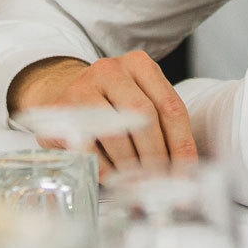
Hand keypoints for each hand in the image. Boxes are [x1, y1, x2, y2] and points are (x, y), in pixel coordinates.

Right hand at [8, 50, 197, 171]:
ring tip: (138, 182)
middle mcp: (111, 70)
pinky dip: (105, 168)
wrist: (62, 93)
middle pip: (144, 118)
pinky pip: (89, 146)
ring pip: (116, 132)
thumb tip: (185, 168)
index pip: (170, 107)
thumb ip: (162, 125)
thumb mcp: (139, 99)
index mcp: (140, 64)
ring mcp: (84, 87)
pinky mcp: (62, 111)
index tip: (185, 173)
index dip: (181, 144)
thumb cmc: (110, 102)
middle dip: (156, 156)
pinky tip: (113, 179)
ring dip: (130, 165)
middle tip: (161, 181)